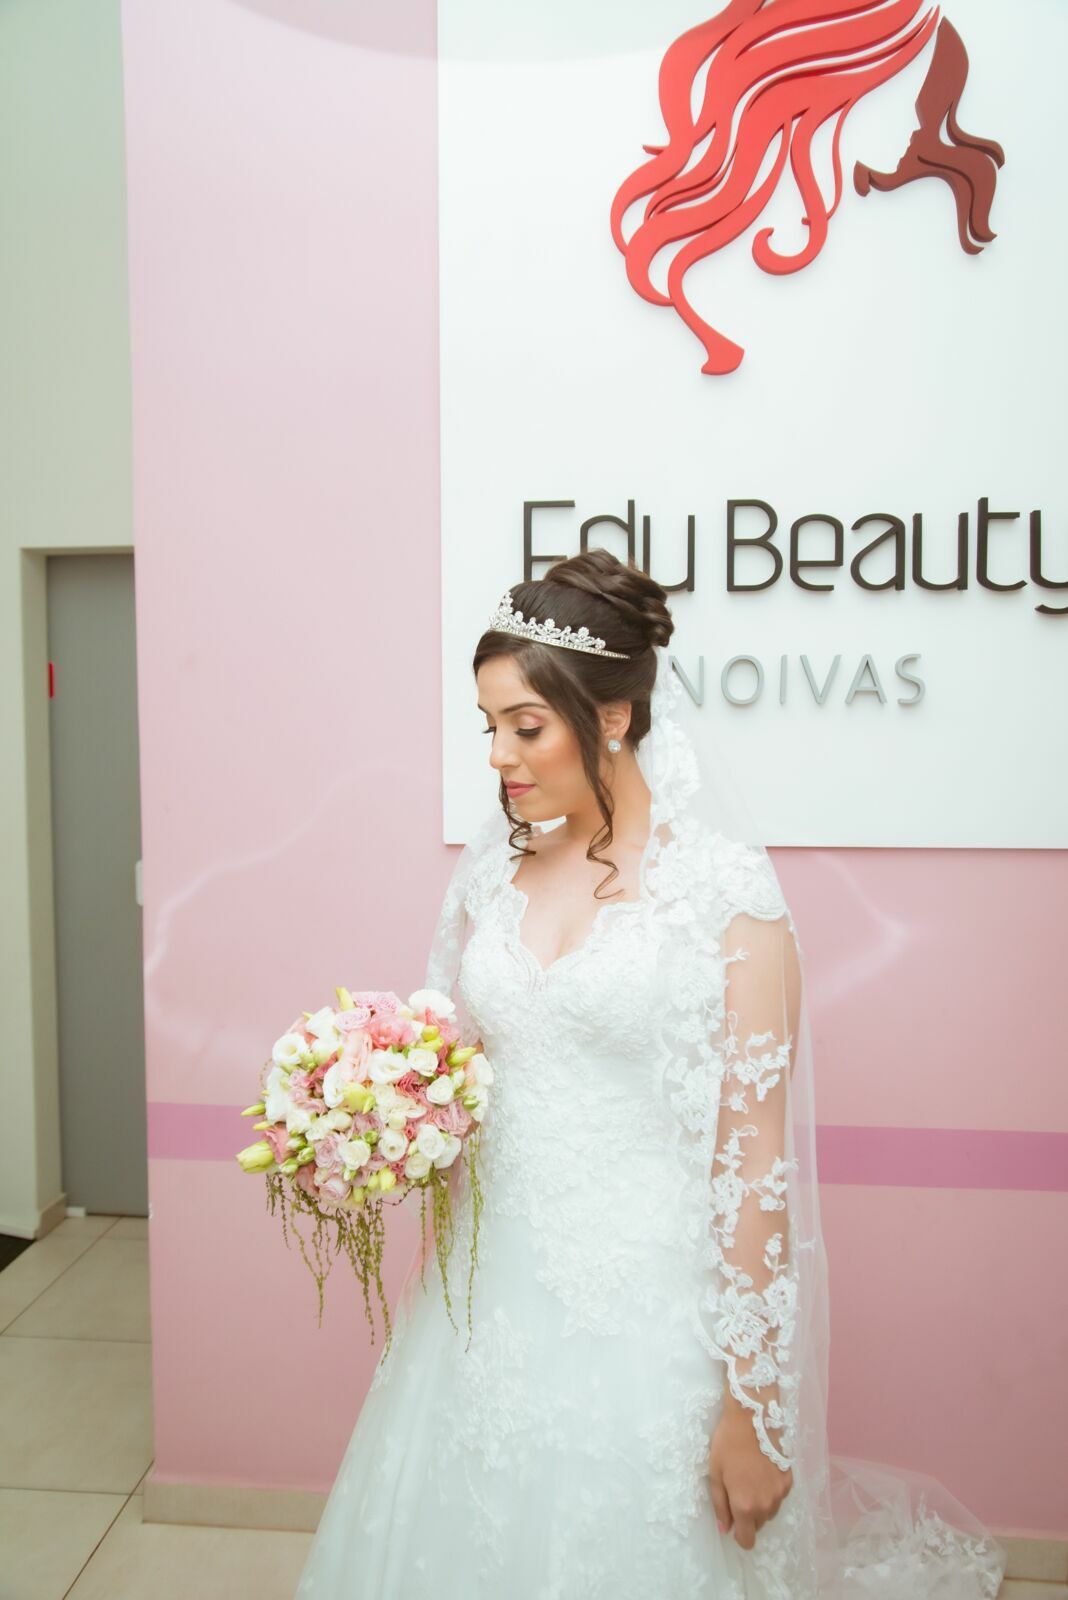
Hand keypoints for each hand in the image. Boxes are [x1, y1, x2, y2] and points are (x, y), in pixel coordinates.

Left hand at [708, 1407, 792, 1551]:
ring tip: (750, 1478)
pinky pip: (779, 1497)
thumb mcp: (715, 1474)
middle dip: (748, 1515)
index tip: (733, 1521)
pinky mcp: (789, 1481)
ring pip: (769, 1512)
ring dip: (760, 1504)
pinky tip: (762, 1471)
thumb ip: (720, 1505)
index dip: (739, 1535)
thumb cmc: (728, 1444)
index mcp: (745, 1506)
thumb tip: (724, 1529)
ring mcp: (780, 1493)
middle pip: (758, 1525)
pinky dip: (771, 1491)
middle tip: (738, 1489)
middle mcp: (766, 1505)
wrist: (752, 1417)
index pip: (747, 1540)